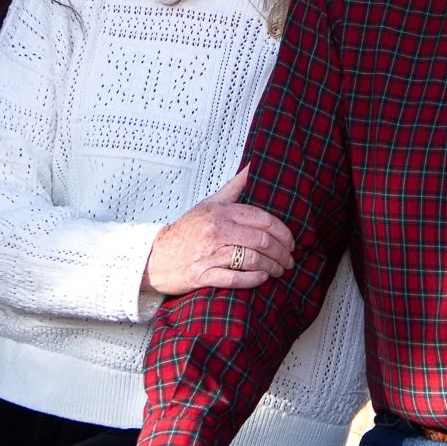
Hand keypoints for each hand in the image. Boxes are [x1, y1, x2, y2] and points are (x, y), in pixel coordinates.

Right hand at [146, 168, 294, 294]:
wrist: (155, 257)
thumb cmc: (186, 230)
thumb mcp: (209, 204)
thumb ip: (234, 188)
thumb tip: (253, 166)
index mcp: (220, 213)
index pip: (263, 219)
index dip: (283, 232)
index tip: (291, 242)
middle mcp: (216, 231)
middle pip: (262, 241)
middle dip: (282, 252)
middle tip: (289, 259)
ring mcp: (210, 254)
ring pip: (252, 260)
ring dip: (272, 267)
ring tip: (279, 270)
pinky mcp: (203, 275)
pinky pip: (236, 279)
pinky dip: (254, 279)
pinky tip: (262, 278)